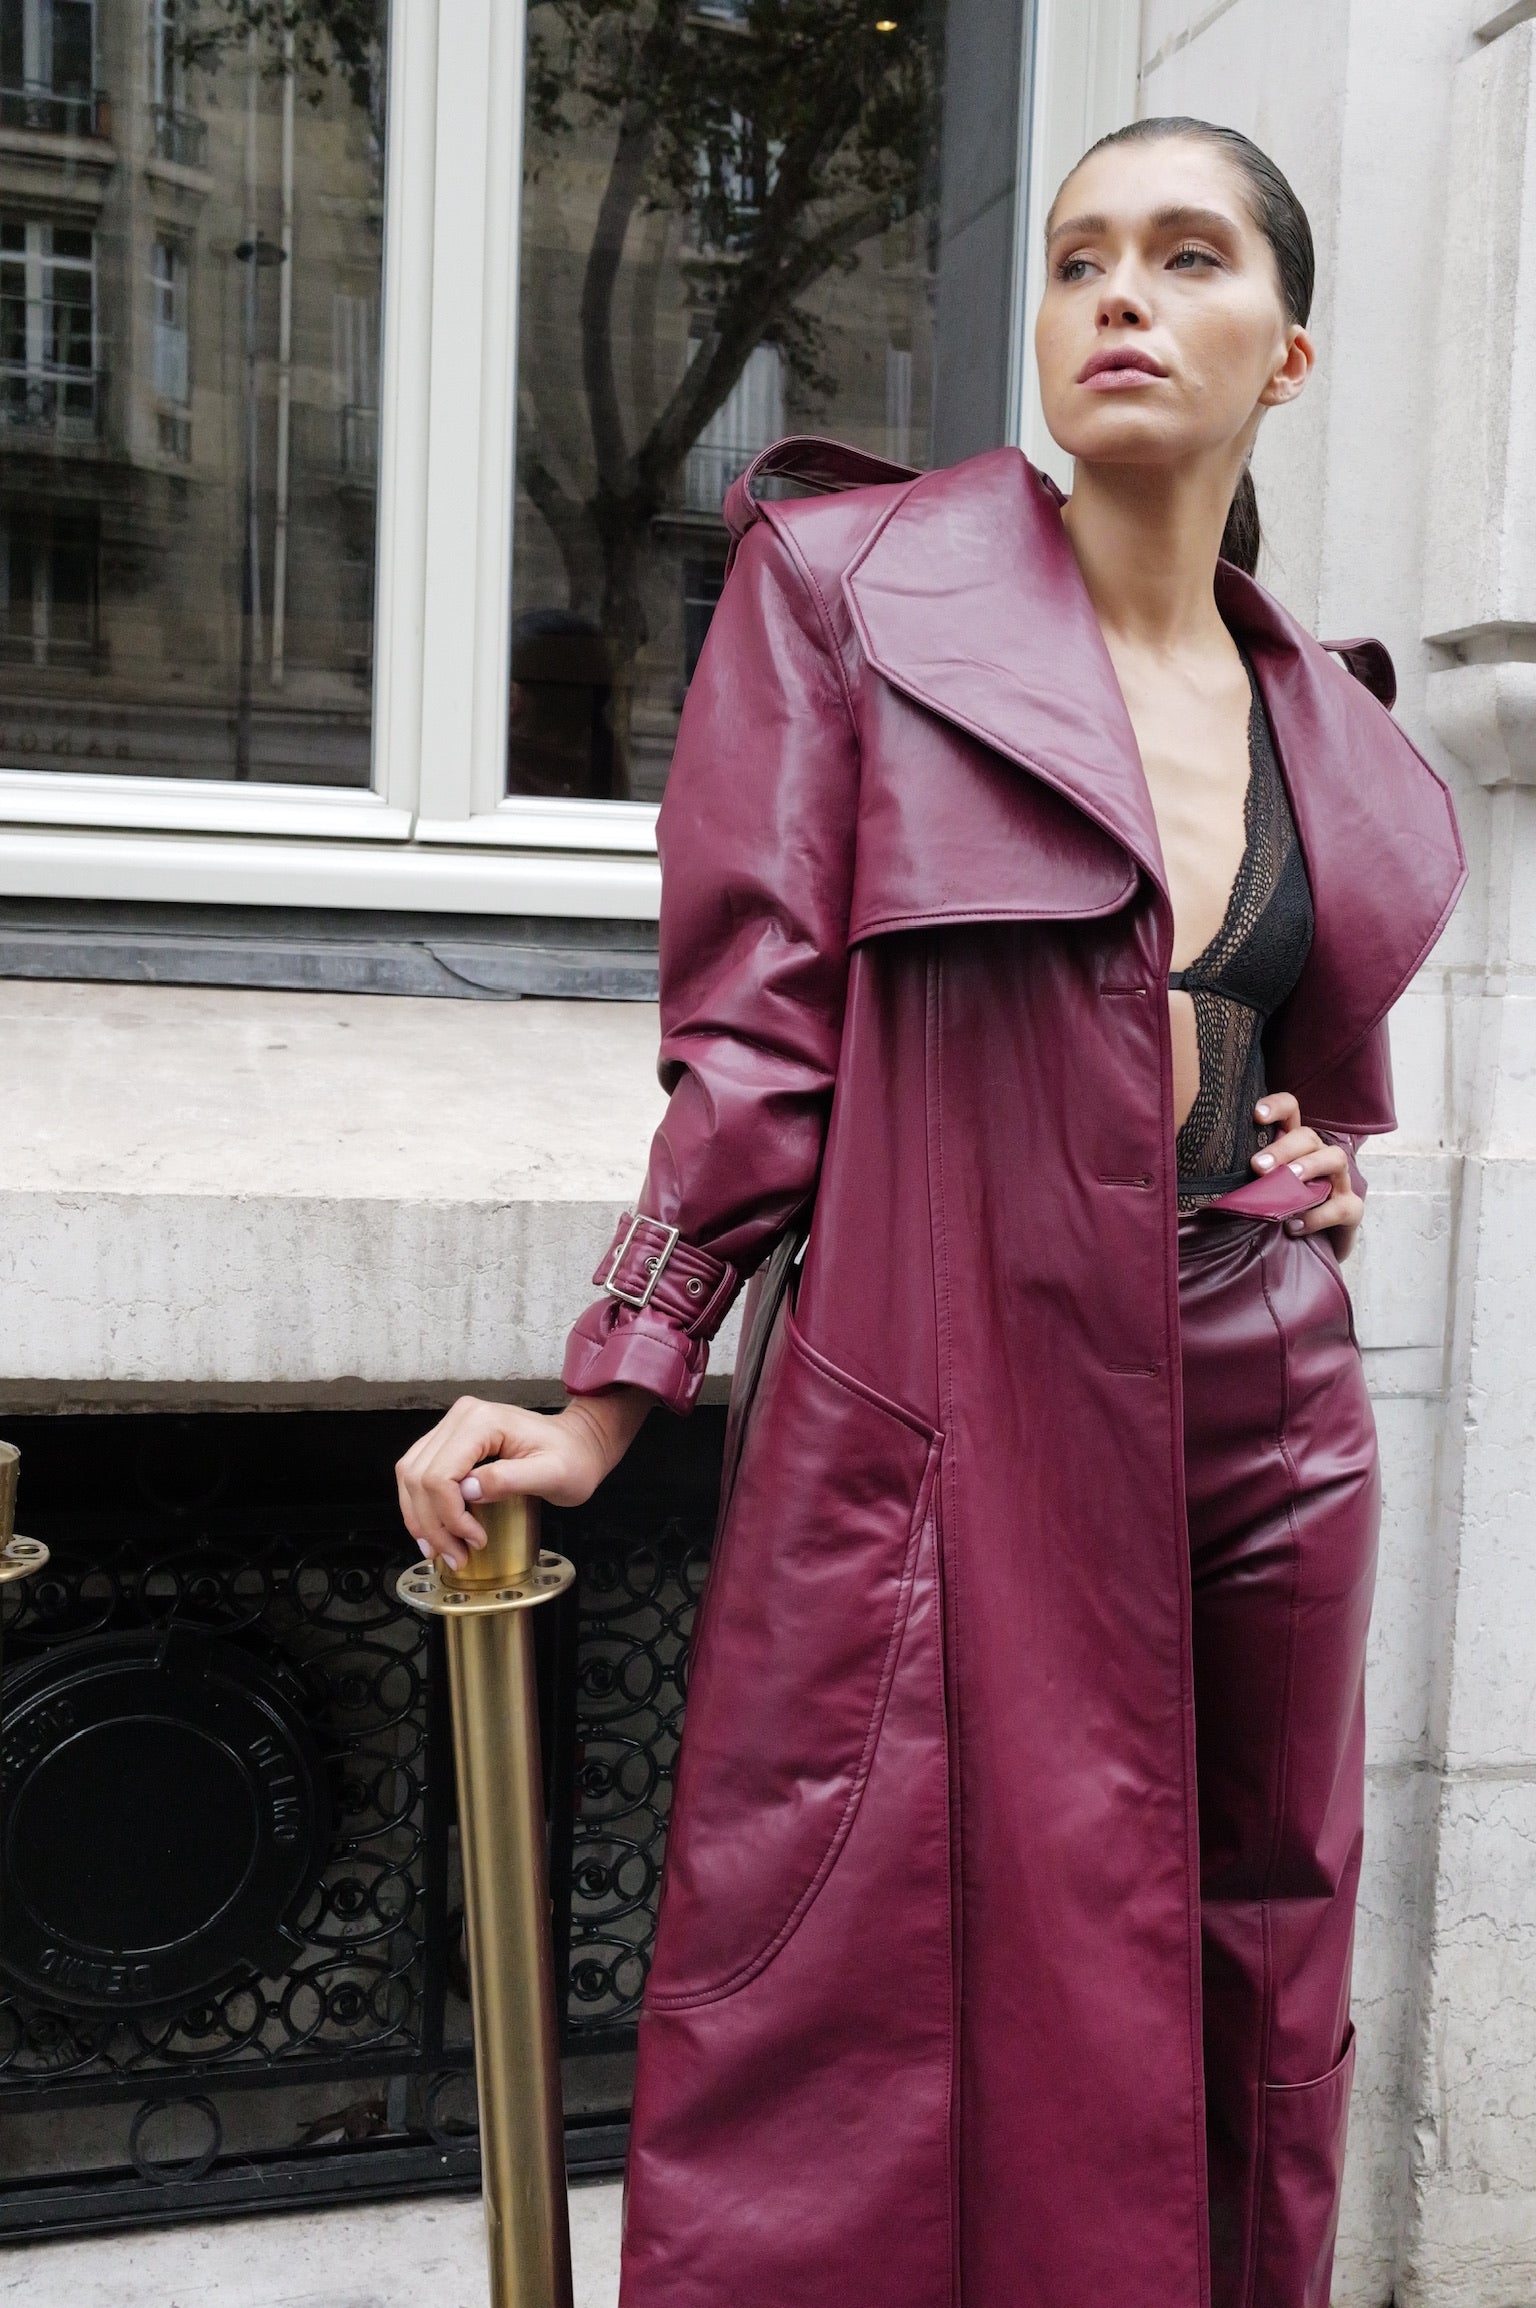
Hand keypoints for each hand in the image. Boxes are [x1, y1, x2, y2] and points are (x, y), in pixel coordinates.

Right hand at [396, 1388, 652, 1569]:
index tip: (475, 1541)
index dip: (450, 1515)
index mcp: (482, 1421)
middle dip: (432, 1524)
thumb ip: (511, 1480)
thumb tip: (468, 1491)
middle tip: (455, 1555)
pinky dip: (420, 1505)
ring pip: (410, 1475)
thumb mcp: (554, 1474)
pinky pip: (418, 1474)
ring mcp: (452, 1428)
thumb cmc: (572, 1458)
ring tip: (441, 1549)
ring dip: (420, 1518)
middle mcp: (460, 1418)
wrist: (578, 1444)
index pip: (440, 1474)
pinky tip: (434, 1530)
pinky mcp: (450, 1442)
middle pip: (419, 1476)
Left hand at [1251, 1092, 1363, 1259]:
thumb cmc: (1279, 1212)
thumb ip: (1244, 1180)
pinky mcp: (1350, 1209)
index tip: (1256, 1115)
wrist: (1312, 1248)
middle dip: (1284, 1147)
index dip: (1276, 1106)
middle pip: (1308, 1136)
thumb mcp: (1259, 1191)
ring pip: (1335, 1159)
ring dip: (1310, 1166)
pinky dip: (1317, 1216)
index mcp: (1294, 1146)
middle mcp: (1318, 1156)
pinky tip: (1294, 1227)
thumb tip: (1205, 1181)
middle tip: (1258, 1166)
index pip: (1291, 1111)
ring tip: (1289, 1180)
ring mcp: (1338, 1181)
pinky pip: (1341, 1207)